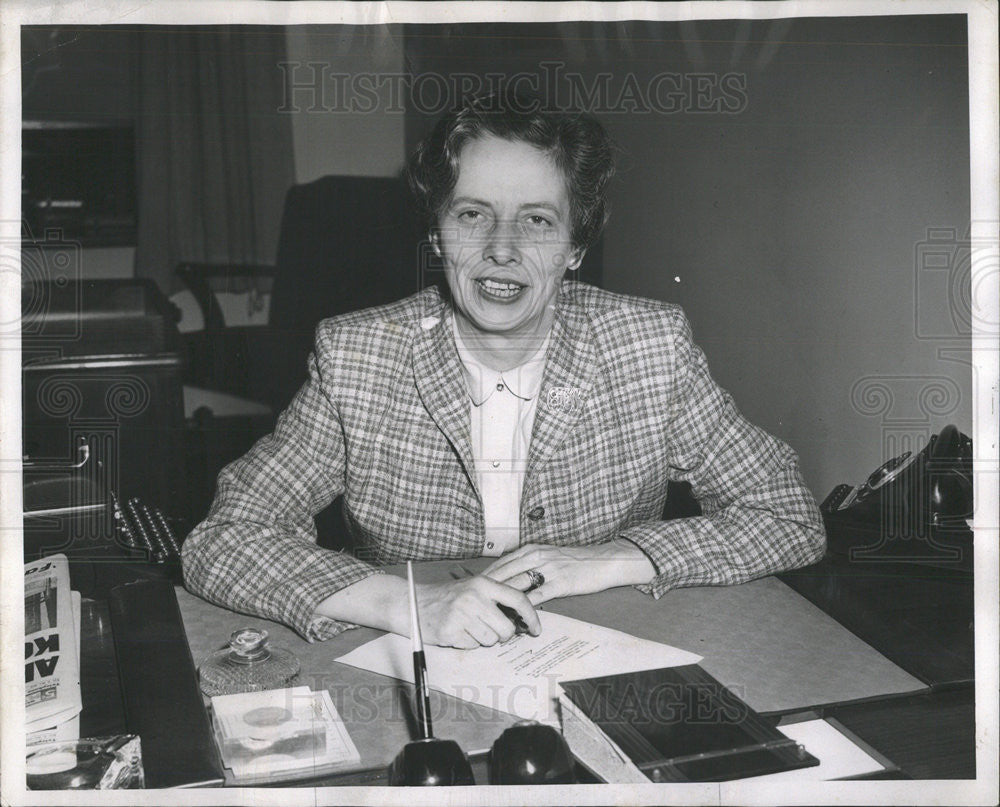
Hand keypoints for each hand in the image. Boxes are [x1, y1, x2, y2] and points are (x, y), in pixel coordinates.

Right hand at [412, 576, 540, 648]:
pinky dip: (468, 643)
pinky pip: (473, 646)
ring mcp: (462, 615)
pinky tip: (457, 631)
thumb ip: (498, 597)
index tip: (536, 629)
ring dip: (483, 638)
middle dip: (502, 635)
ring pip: (491, 640)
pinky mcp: (451, 632)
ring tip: (468, 626)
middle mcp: (474, 597)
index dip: (531, 616)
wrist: (413, 602)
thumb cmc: (448, 597)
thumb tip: (526, 613)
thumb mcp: (474, 588)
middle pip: (506, 628)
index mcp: (483, 584)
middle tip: (489, 629)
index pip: (517, 600)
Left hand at [480, 541, 655, 604]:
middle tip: (476, 606)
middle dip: (488, 591)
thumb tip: (510, 577)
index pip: (502, 563)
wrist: (602, 561)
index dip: (487, 578)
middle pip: (504, 575)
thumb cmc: (576, 561)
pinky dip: (525, 609)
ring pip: (518, 586)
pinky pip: (537, 597)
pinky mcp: (560, 583)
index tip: (474, 590)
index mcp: (532, 550)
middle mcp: (536, 557)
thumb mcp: (549, 555)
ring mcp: (548, 570)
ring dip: (504, 602)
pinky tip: (517, 619)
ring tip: (491, 615)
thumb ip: (529, 563)